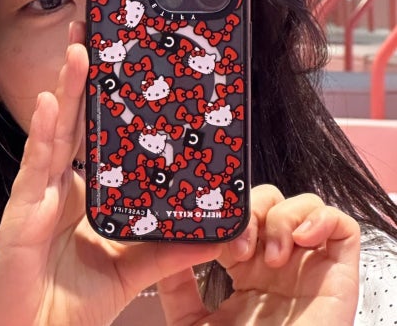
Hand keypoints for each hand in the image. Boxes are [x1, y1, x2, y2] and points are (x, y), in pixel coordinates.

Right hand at [0, 22, 221, 325]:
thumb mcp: (130, 273)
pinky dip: (41, 134)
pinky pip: (34, 168)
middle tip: (93, 34)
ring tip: (79, 52)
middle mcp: (58, 186)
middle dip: (82, 77)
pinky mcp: (22, 214)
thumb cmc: (65, 309)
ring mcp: (38, 195)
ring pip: (54, 132)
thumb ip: (169, 251)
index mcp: (81, 194)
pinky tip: (49, 103)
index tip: (120, 66)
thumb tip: (218, 232)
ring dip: (66, 91)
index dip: (105, 100)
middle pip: (73, 121)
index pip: (95, 137)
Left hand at [158, 185, 360, 324]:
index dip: (227, 210)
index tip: (211, 227)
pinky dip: (322, 218)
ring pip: (305, 205)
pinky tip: (301, 239)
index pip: (240, 213)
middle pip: (269, 201)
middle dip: (251, 212)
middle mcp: (278, 263)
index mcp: (244, 268)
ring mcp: (309, 269)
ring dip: (284, 216)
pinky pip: (344, 229)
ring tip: (272, 256)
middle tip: (239, 251)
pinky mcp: (340, 279)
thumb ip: (175, 279)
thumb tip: (170, 236)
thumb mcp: (189, 319)